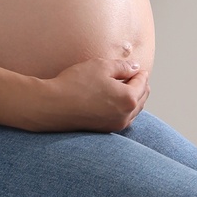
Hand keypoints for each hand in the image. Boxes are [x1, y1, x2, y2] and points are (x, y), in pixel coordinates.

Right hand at [29, 52, 148, 131]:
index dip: (139, 71)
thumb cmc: (76, 84)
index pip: (142, 82)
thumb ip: (122, 66)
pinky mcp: (105, 130)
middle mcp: (126, 115)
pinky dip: (123, 108)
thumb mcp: (101, 66)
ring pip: (133, 110)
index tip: (134, 66)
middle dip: (139, 85)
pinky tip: (113, 99)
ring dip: (132, 97)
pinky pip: (123, 118)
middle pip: (142, 98)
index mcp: (128, 99)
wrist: (53, 106)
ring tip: (123, 86)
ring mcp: (116, 125)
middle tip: (131, 74)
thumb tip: (135, 68)